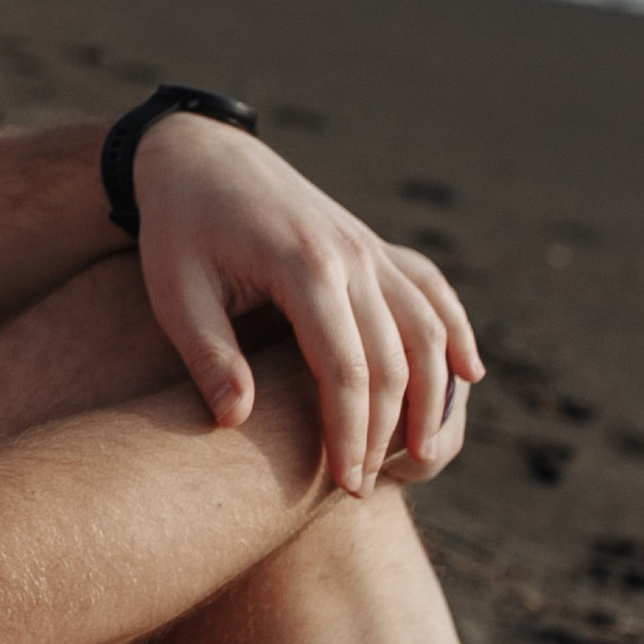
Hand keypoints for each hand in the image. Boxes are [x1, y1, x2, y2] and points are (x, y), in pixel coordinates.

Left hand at [131, 113, 484, 498]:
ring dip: (433, 397)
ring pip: (429, 330)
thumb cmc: (178, 228)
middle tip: (362, 488)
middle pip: (396, 361)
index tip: (345, 485)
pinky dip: (458, 332)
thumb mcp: (173, 290)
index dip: (350, 434)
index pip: (347, 370)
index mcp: (303, 266)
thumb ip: (207, 354)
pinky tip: (470, 376)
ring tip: (418, 456)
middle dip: (386, 433)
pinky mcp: (374, 245)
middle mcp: (352, 256)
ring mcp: (370, 247)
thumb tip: (235, 422)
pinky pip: (432, 290)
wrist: (200, 154)